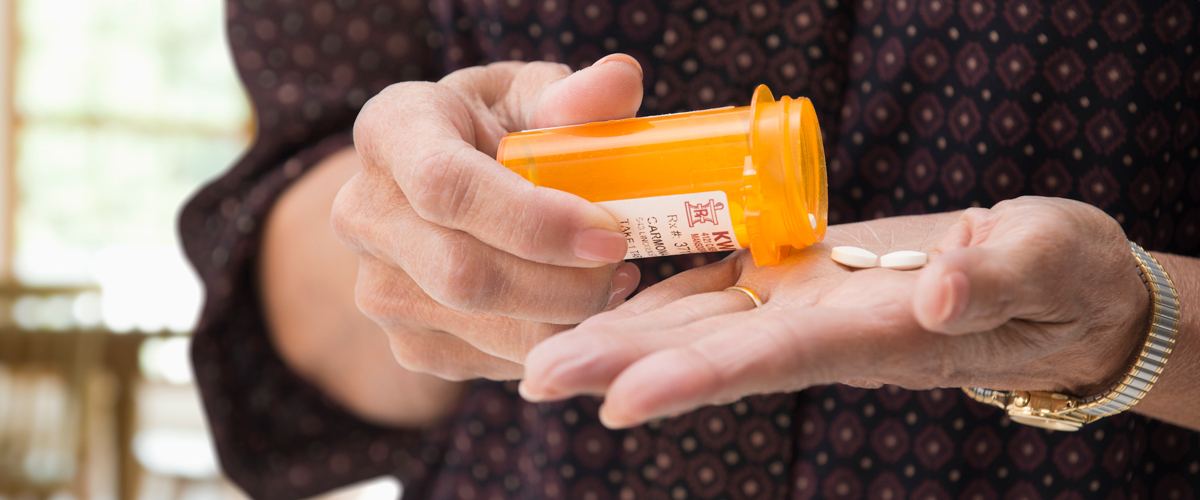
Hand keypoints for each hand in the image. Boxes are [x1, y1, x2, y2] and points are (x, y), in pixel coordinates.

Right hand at [331, 56, 645, 379]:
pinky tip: (573, 307)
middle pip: (463, 275)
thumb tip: (621, 82)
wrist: (439, 194)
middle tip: (624, 266)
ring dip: (565, 318)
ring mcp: (376, 287)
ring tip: (611, 283)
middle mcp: (363, 213)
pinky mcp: (404, 342)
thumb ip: (575, 95)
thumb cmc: (498, 131)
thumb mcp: (532, 94)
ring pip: (481, 328)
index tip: (609, 234)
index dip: (534, 219)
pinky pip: (488, 361)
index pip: (446, 186)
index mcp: (391, 131)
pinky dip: (547, 342)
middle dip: (563, 285)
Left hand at [521, 197, 1148, 427]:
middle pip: (709, 353)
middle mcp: (823, 331)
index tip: (619, 402)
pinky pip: (720, 290)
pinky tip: (600, 302)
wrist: (1051, 286)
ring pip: (699, 325)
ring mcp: (806, 308)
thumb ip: (997, 280)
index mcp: (874, 334)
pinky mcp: (802, 282)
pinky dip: (658, 300)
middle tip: (532, 378)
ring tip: (536, 356)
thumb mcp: (1050, 264)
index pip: (774, 359)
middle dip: (621, 367)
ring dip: (618, 340)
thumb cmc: (1062, 278)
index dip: (696, 377)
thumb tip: (934, 297)